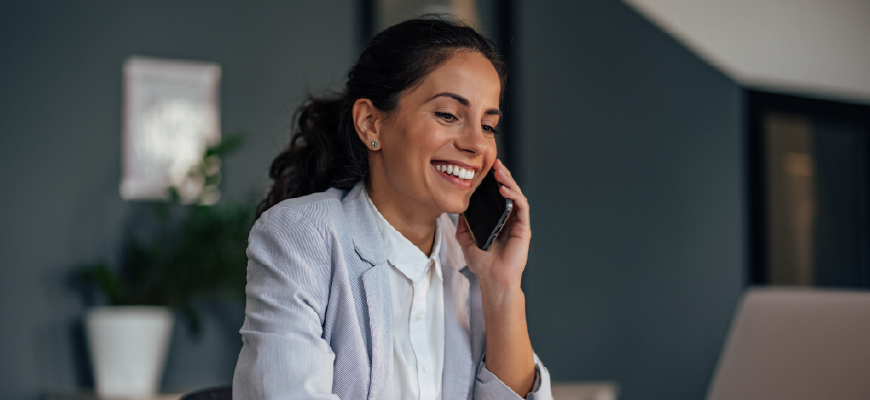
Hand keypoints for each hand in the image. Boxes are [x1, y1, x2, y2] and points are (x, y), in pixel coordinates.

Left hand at [456, 159, 530, 289]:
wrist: (493, 280)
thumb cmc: (483, 265)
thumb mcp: (466, 241)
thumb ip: (463, 226)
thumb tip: (458, 211)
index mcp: (498, 221)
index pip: (498, 197)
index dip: (494, 182)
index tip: (485, 170)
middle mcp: (510, 220)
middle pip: (509, 192)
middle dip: (503, 176)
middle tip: (494, 164)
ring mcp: (517, 223)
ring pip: (517, 196)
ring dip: (509, 181)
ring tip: (499, 171)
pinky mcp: (523, 228)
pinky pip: (522, 207)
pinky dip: (514, 195)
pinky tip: (503, 189)